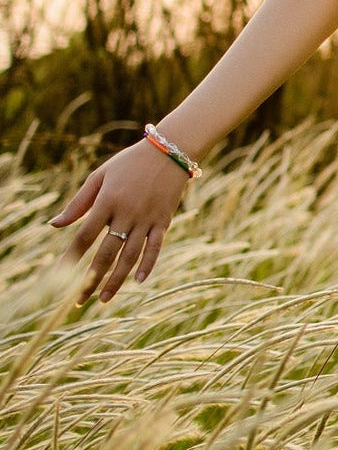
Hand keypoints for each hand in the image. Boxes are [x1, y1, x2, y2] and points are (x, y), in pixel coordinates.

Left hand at [47, 138, 190, 305]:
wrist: (171, 150)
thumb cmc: (130, 162)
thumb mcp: (101, 175)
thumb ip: (79, 202)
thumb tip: (55, 225)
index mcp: (108, 200)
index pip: (85, 235)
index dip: (72, 256)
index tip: (61, 274)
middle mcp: (127, 212)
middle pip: (107, 252)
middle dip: (91, 278)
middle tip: (80, 299)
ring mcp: (147, 217)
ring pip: (130, 255)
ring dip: (116, 279)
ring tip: (104, 298)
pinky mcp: (163, 219)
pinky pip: (155, 246)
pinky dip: (147, 264)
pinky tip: (138, 280)